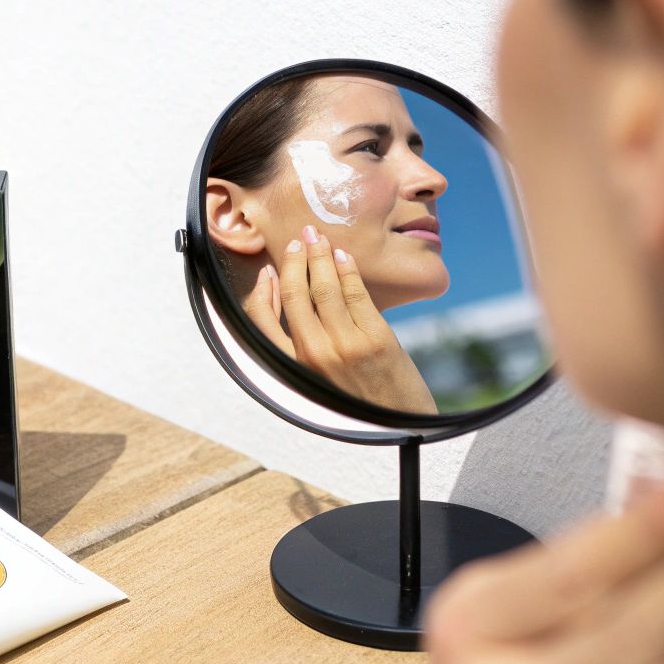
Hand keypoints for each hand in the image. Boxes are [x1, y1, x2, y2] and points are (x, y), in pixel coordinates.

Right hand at [243, 226, 437, 413]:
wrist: (401, 425)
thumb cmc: (359, 405)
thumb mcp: (318, 384)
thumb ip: (304, 351)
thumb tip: (299, 309)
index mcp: (295, 369)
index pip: (262, 321)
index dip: (263, 291)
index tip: (268, 271)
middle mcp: (315, 355)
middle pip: (294, 295)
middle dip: (294, 260)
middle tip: (299, 239)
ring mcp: (346, 344)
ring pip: (324, 288)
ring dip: (320, 256)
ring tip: (318, 237)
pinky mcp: (375, 337)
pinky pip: (355, 292)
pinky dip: (347, 269)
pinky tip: (343, 256)